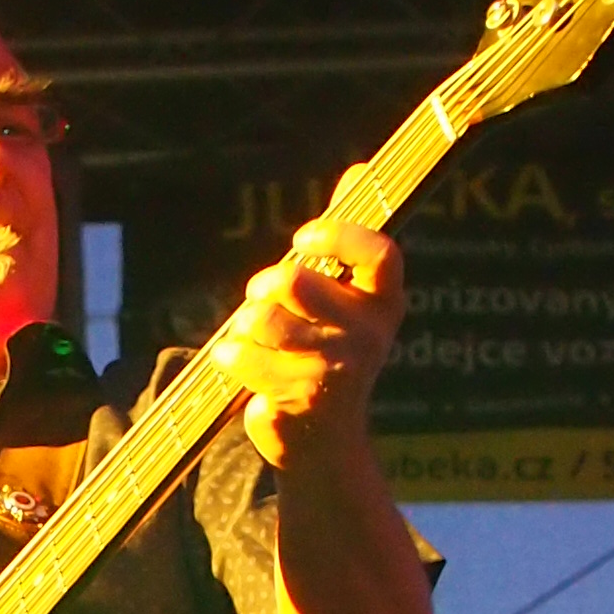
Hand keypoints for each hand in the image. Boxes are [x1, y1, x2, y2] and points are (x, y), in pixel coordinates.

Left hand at [216, 220, 403, 468]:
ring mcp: (337, 370)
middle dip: (263, 286)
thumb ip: (345, 237)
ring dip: (245, 324)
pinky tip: (238, 364)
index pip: (378, 251)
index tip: (303, 237)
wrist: (323, 444)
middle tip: (260, 301)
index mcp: (384, 302)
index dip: (337, 234)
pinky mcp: (301, 398)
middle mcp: (369, 335)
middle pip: (295, 280)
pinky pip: (242, 356)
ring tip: (251, 336)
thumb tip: (360, 169)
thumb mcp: (344, 297)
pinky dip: (228, 355)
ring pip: (263, 319)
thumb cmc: (327, 355)